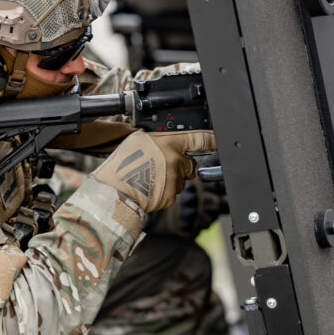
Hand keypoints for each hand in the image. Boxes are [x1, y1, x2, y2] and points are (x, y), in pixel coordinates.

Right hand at [93, 130, 214, 212]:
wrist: (115, 191)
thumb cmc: (121, 165)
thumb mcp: (138, 140)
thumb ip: (158, 139)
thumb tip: (166, 141)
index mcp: (168, 142)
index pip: (199, 138)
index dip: (212, 139)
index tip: (219, 139)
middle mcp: (175, 160)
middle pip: (190, 164)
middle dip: (181, 166)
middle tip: (161, 167)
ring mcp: (174, 179)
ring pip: (181, 180)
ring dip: (171, 179)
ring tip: (150, 178)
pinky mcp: (171, 196)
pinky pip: (173, 192)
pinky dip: (164, 191)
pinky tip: (150, 188)